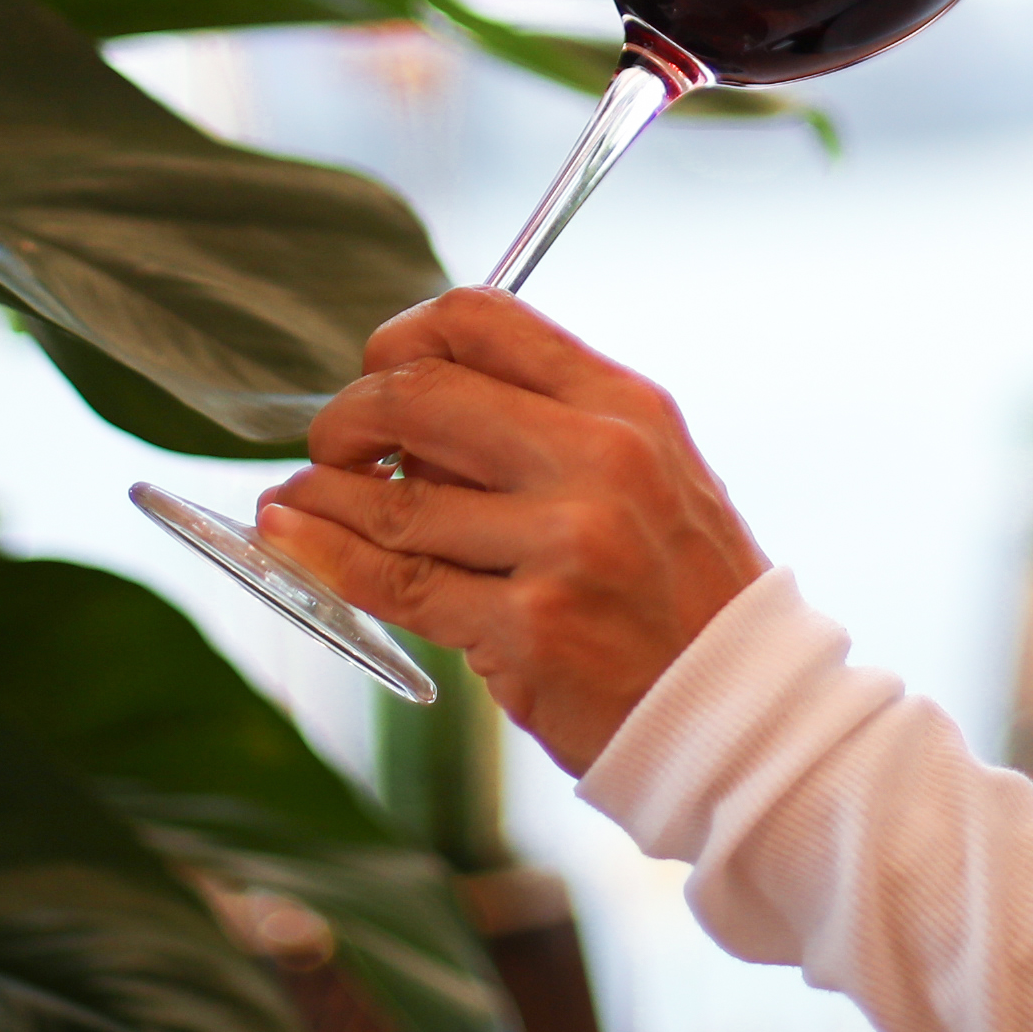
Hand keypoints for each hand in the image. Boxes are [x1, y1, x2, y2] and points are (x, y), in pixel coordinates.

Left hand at [254, 289, 766, 774]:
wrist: (739, 711)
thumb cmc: (681, 592)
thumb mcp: (646, 472)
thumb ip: (545, 429)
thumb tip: (406, 409)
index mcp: (625, 406)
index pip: (484, 320)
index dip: (404, 335)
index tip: (379, 367)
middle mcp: (597, 461)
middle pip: (421, 397)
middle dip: (349, 415)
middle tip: (332, 443)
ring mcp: (563, 546)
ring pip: (394, 500)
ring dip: (321, 495)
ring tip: (293, 499)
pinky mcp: (528, 630)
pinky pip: (397, 584)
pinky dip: (326, 558)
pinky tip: (293, 540)